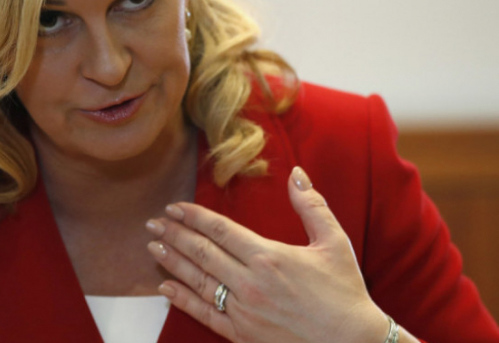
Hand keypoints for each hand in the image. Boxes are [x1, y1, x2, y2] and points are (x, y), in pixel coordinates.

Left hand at [145, 167, 390, 342]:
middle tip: (153, 223)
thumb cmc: (345, 293)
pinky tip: (166, 287)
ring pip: (198, 282)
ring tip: (153, 247)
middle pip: (202, 253)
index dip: (193, 217)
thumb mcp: (334, 242)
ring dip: (173, 262)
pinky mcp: (243, 335)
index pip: (219, 230)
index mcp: (268, 257)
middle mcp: (250, 283)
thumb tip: (296, 173)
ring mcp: (244, 311)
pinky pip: (205, 315)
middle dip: (174, 235)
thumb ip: (311, 205)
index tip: (174, 208)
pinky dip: (183, 300)